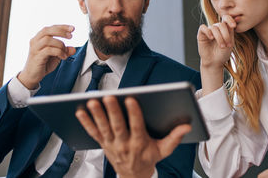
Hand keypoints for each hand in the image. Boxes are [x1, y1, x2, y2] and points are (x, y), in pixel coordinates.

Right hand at [18, 25, 75, 88]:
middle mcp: (35, 41)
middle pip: (47, 30)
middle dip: (61, 31)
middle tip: (70, 36)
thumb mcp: (57, 57)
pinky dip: (58, 52)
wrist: (32, 76)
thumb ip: (64, 51)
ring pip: (48, 39)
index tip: (72, 28)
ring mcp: (35, 48)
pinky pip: (48, 50)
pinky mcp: (37, 56)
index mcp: (39, 38)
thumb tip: (73, 49)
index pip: (50, 28)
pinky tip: (63, 57)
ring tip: (65, 52)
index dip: (62, 27)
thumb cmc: (43, 64)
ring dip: (60, 44)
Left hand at [76, 96, 190, 177]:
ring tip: (92, 102)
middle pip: (117, 126)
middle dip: (112, 111)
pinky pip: (93, 132)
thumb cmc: (148, 158)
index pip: (136, 126)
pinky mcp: (103, 143)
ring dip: (97, 115)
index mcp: (139, 142)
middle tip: (108, 97)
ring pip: (103, 128)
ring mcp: (111, 144)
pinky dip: (86, 122)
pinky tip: (80, 112)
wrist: (133, 176)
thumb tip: (186, 126)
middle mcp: (124, 143)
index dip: (133, 113)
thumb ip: (175, 138)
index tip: (131, 99)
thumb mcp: (163, 150)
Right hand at [197, 15, 235, 94]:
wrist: (214, 63)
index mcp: (224, 28)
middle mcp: (216, 28)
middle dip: (225, 35)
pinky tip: (211, 38)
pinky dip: (208, 31)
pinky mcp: (201, 34)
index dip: (230, 19)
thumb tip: (237, 18)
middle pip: (221, 24)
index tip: (233, 26)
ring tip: (222, 46)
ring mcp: (208, 31)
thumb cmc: (223, 54)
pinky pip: (203, 28)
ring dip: (219, 37)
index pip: (226, 18)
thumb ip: (231, 31)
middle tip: (227, 45)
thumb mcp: (230, 42)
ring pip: (214, 28)